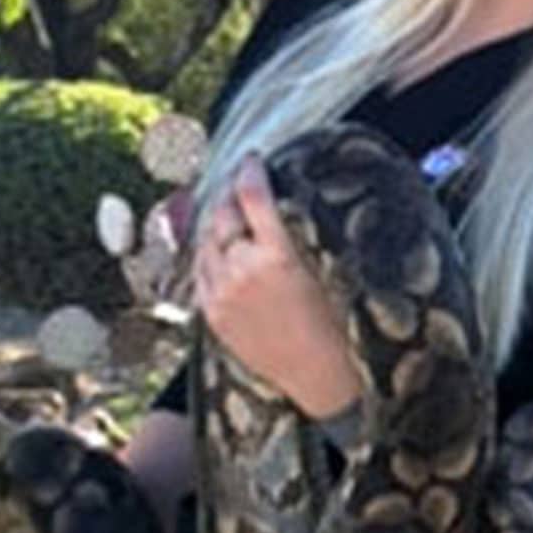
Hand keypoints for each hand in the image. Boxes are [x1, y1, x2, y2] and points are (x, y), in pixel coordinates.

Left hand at [194, 153, 360, 418]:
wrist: (315, 373)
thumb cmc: (333, 321)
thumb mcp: (322, 268)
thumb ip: (292, 235)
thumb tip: (277, 203)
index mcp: (277, 257)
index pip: (253, 197)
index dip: (250, 172)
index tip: (253, 159)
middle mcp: (242, 271)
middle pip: (223, 215)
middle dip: (231, 195)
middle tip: (240, 184)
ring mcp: (221, 293)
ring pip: (206, 240)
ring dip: (217, 223)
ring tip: (230, 213)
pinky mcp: (211, 312)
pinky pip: (199, 270)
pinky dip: (208, 253)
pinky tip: (220, 248)